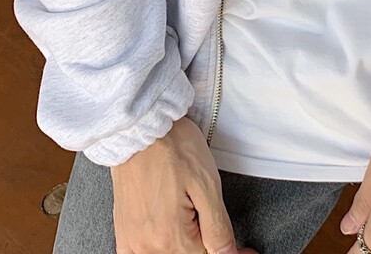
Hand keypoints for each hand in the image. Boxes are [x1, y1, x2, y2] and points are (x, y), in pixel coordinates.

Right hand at [110, 115, 257, 253]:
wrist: (139, 128)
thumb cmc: (172, 147)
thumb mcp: (206, 184)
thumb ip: (217, 228)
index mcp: (171, 239)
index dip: (230, 250)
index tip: (247, 249)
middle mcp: (147, 248)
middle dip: (207, 246)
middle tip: (217, 227)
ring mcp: (132, 244)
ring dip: (184, 245)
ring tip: (192, 218)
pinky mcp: (123, 235)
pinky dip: (162, 248)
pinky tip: (170, 232)